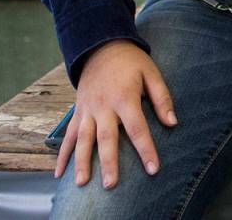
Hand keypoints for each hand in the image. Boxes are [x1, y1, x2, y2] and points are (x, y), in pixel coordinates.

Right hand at [56, 40, 176, 188]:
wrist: (101, 46)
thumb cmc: (131, 62)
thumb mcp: (151, 73)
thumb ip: (162, 98)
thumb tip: (172, 122)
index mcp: (124, 97)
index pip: (137, 128)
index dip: (146, 149)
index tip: (153, 169)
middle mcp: (103, 106)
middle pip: (106, 138)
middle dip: (109, 162)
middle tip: (111, 184)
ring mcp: (87, 110)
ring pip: (83, 139)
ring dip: (81, 162)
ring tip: (82, 183)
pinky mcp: (78, 112)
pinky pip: (68, 135)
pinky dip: (63, 154)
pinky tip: (59, 172)